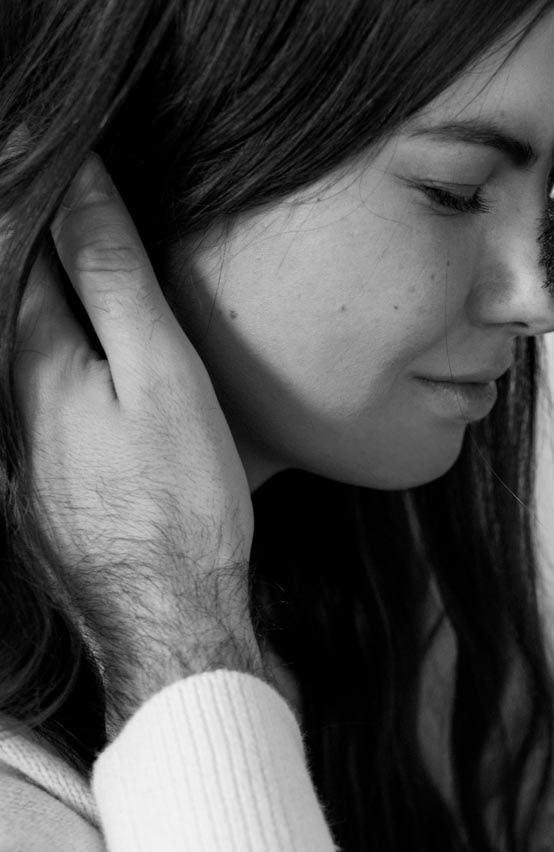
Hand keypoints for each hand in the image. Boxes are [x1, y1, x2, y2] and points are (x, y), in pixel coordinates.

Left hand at [15, 155, 258, 736]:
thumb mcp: (162, 377)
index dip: (50, 203)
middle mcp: (9, 407)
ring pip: (24, 367)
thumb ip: (113, 278)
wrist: (169, 626)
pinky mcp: (36, 501)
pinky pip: (37, 419)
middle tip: (87, 226)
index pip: (24, 250)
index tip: (74, 170)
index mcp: (36, 362)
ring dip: (55, 330)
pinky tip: (101, 402)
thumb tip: (77, 184)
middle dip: (47, 265)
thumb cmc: (182, 508)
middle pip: (16, 309)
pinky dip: (60, 389)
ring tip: (104, 315)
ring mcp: (17, 459)